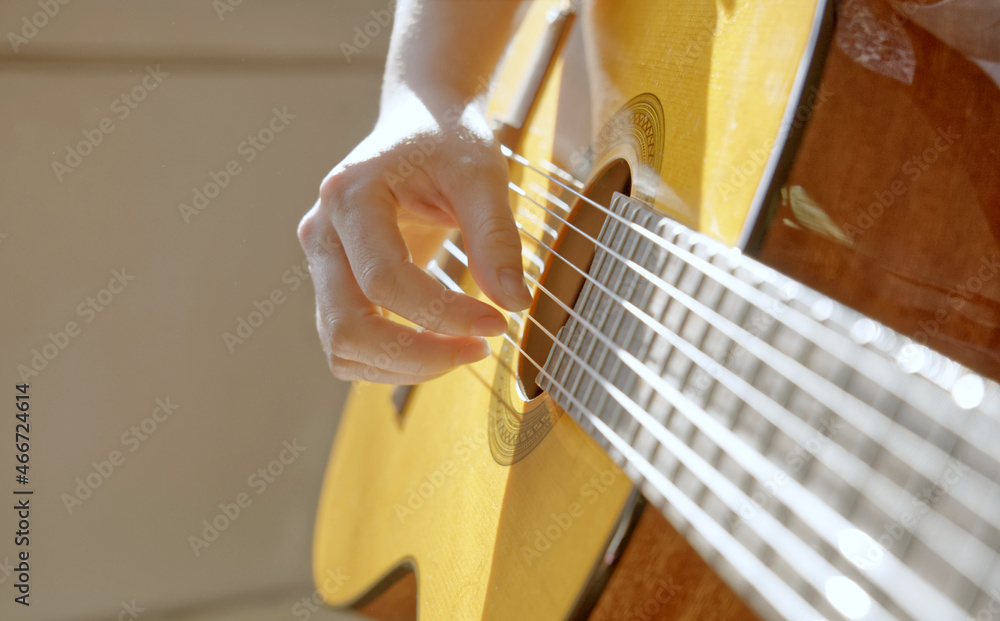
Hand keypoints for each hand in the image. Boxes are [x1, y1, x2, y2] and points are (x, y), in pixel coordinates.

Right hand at [297, 96, 531, 383]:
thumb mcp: (481, 174)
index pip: (385, 280)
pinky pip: (349, 345)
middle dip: (417, 355)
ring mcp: (321, 262)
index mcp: (349, 196)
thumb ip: (497, 237)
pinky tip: (438, 345)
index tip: (499, 322)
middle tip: (480, 349)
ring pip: (342, 348)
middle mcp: (321, 233)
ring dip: (404, 367)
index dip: (443, 314)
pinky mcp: (334, 284)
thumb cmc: (448, 141)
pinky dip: (392, 361)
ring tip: (464, 348)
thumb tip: (514, 304)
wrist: (420, 121)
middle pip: (347, 328)